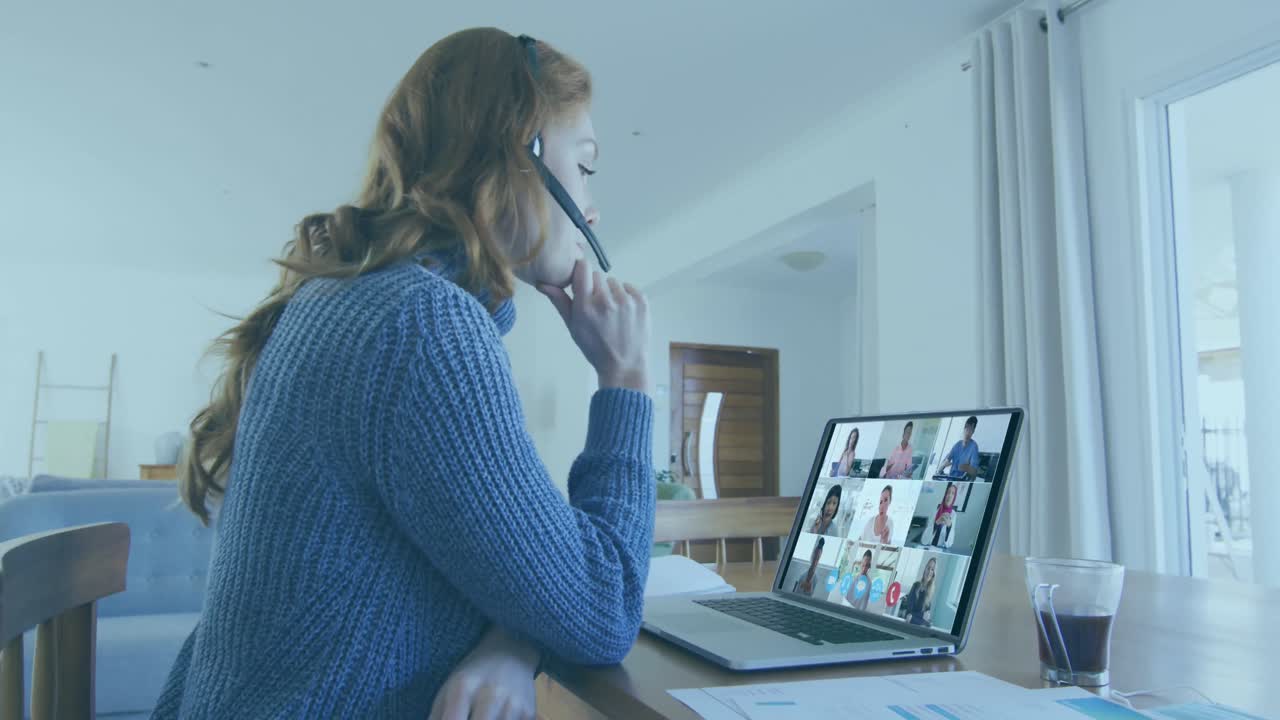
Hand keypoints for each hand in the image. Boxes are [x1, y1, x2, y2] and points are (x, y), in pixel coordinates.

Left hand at [429, 627, 539, 719]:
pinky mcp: (529, 713)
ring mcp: (512, 705)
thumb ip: (437, 716)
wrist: (512, 651)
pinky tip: (496, 716)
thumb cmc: (473, 674)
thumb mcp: (449, 689)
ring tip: (479, 715)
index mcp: (464, 687)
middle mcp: (490, 695)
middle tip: (467, 719)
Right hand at [540, 259, 649, 391]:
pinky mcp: (641, 302)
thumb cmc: (595, 348)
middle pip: (597, 275)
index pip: (583, 268)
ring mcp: (626, 300)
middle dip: (595, 287)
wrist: (624, 365)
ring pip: (613, 282)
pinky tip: (623, 314)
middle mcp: (606, 300)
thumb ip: (560, 301)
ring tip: (612, 313)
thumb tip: (542, 282)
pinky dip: (626, 296)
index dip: (581, 272)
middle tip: (597, 307)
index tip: (581, 281)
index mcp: (585, 305)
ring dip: (611, 293)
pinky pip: (629, 288)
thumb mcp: (573, 326)